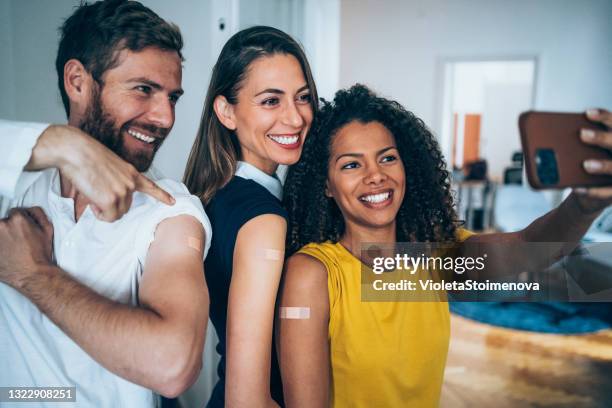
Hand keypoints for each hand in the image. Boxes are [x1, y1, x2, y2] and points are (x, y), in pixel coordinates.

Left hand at [0, 207, 53, 288]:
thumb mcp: (48, 230)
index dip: (20, 222)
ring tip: (9, 248)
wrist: (32, 275)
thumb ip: (38, 214)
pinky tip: (5, 252)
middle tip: (16, 241)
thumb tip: (29, 209)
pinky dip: (0, 247)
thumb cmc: (40, 254)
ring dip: (2, 237)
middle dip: (8, 229)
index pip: (14, 212)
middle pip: (2, 222)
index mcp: (17, 219)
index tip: (21, 231)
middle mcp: (1, 225)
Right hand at [28, 125, 174, 221]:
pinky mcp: (111, 199)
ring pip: (116, 214)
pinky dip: (99, 214)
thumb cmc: (85, 156)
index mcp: (131, 172)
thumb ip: (116, 181)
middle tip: (96, 193)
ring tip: (93, 193)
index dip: (162, 195)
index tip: (172, 202)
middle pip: (125, 207)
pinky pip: (108, 217)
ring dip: (104, 210)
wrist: (74, 149)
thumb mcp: (109, 166)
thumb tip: (111, 197)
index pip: (150, 186)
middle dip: (111, 206)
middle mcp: (130, 182)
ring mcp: (122, 191)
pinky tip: (92, 200)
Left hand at [573, 108, 611, 212]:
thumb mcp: (578, 155)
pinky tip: (578, 189)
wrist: (589, 194)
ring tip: (585, 164)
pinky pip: (607, 192)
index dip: (603, 117)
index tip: (587, 113)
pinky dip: (593, 191)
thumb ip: (570, 146)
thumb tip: (545, 140)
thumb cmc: (584, 169)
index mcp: (611, 141)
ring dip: (603, 165)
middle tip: (582, 134)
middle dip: (601, 138)